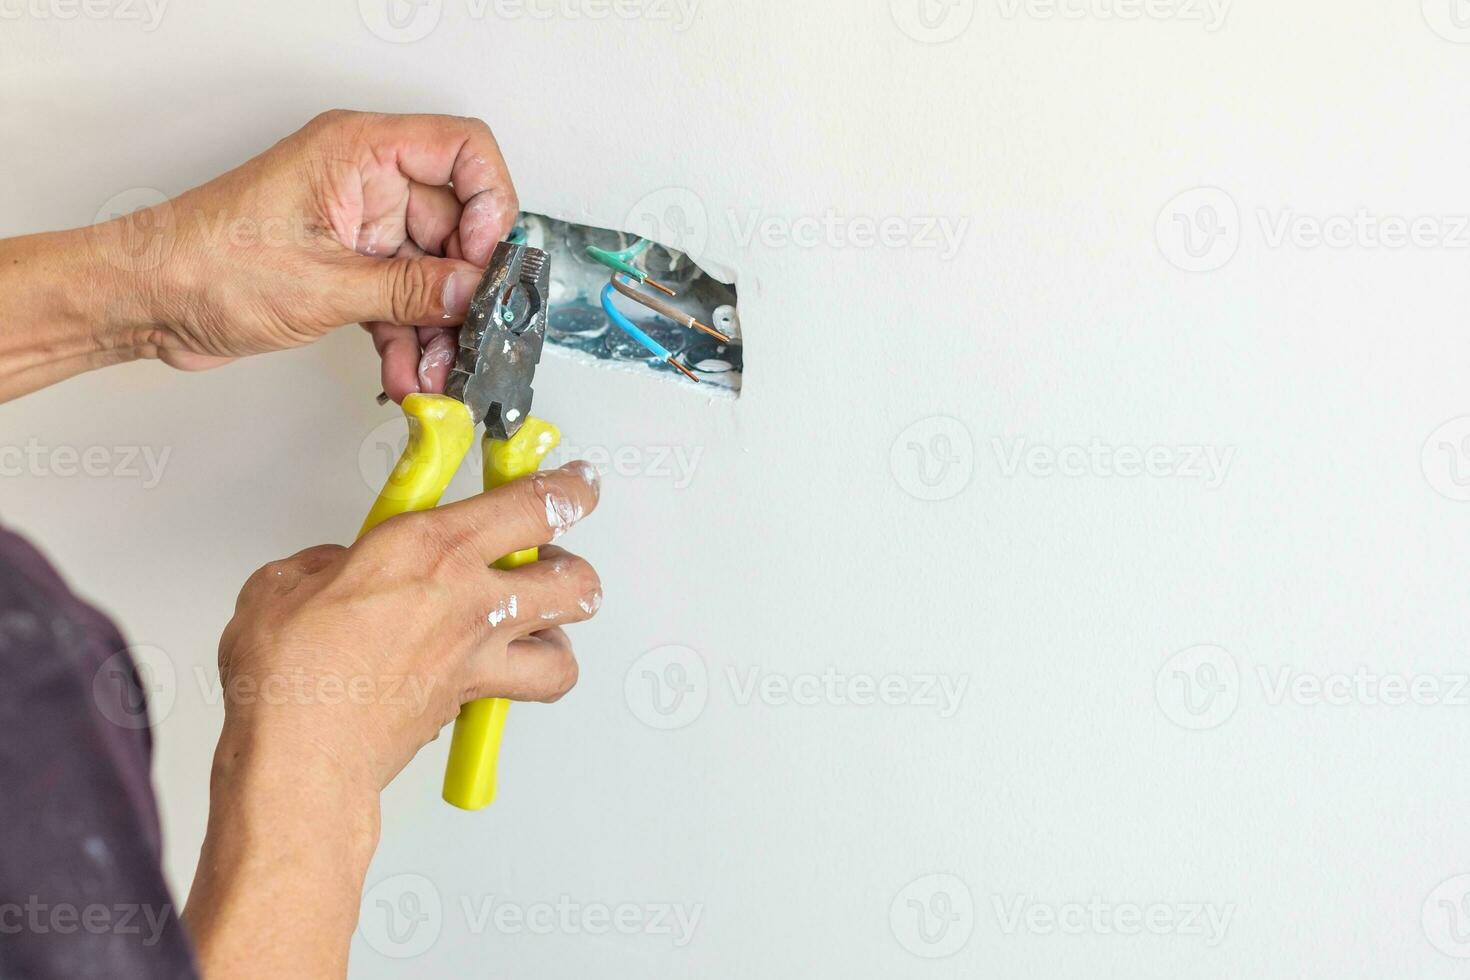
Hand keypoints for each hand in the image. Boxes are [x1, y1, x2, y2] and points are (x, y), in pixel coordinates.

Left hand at [99, 109, 519, 400]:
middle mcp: (364, 182)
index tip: (485, 262)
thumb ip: (409, 290)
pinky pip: (402, 299)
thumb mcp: (323, 286)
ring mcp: (357, 226)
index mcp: (357, 152)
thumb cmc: (202, 265)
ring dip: (438, 328)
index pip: (462, 149)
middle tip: (471, 337)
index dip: (490, 203)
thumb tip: (473, 294)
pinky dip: (409, 338)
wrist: (147, 303)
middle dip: (463, 290)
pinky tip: (411, 374)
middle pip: (455, 225)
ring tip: (437, 372)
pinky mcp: (348, 266)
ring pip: (431, 273)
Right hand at [186, 461, 599, 977]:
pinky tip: (507, 667)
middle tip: (549, 552)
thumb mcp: (284, 584)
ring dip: (562, 629)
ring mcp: (479, 655)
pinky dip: (530, 679)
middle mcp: (470, 598)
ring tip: (537, 617)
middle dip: (573, 562)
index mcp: (429, 547)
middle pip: (577, 576)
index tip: (574, 481)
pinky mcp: (474, 700)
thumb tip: (340, 569)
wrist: (301, 757)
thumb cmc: (290, 677)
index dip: (569, 488)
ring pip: (569, 641)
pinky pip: (531, 686)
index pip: (534, 503)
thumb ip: (328, 564)